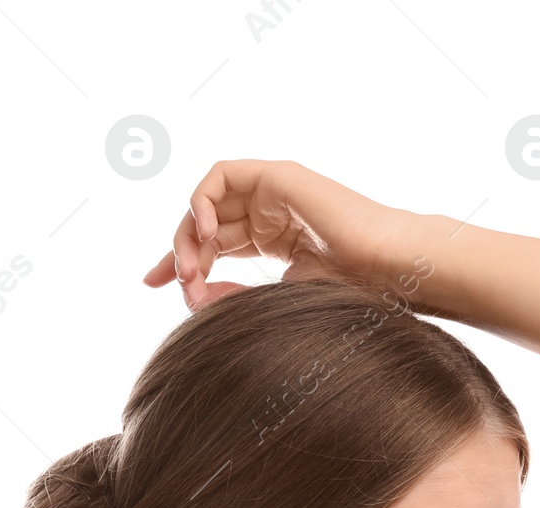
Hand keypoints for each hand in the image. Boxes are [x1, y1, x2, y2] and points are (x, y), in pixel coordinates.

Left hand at [141, 158, 416, 310]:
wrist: (386, 269)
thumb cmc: (350, 291)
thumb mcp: (278, 300)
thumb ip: (235, 296)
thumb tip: (192, 297)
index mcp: (274, 239)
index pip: (215, 245)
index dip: (181, 262)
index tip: (153, 284)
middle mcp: (269, 212)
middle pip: (205, 225)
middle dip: (181, 254)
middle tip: (180, 287)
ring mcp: (272, 192)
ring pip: (206, 202)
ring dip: (189, 235)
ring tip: (193, 270)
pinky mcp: (275, 176)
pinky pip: (219, 177)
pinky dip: (201, 202)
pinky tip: (206, 236)